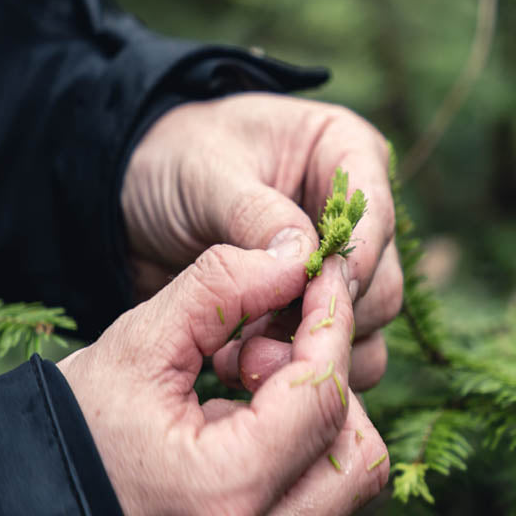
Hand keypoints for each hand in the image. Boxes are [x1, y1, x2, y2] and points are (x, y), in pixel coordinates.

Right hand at [57, 246, 388, 515]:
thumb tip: (297, 254)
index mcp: (221, 496)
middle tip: (257, 349)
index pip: (321, 396)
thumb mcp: (136, 344)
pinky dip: (293, 453)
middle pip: (355, 451)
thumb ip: (222, 287)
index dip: (331, 322)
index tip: (324, 271)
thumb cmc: (64, 432)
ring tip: (241, 386)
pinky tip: (235, 422)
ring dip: (314, 419)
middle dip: (326, 380)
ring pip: (342, 484)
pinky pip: (309, 507)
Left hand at [121, 94, 402, 391]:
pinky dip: (295, 365)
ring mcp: (339, 267)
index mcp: (343, 150)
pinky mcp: (313, 310)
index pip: (374, 211)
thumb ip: (255, 212)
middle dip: (328, 314)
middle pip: (381, 281)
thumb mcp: (204, 174)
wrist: (133, 200)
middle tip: (271, 333)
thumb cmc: (175, 161)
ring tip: (246, 353)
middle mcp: (354, 213)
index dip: (353, 258)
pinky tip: (241, 364)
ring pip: (366, 327)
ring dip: (310, 348)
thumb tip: (305, 261)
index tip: (318, 292)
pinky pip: (333, 352)